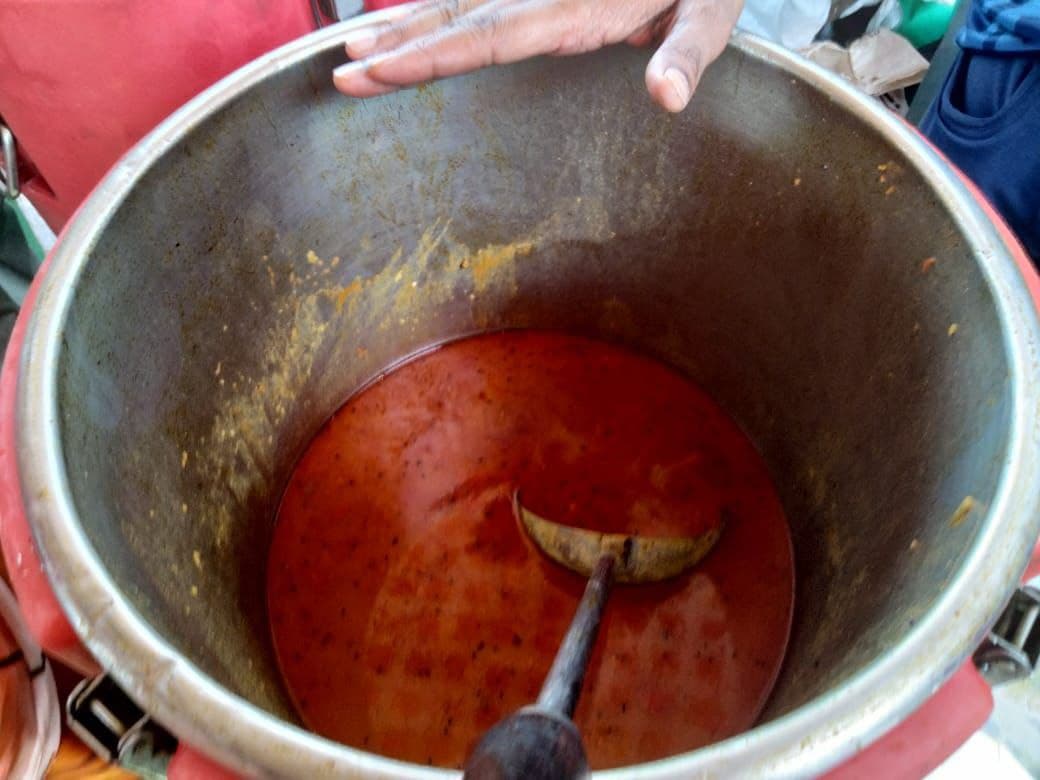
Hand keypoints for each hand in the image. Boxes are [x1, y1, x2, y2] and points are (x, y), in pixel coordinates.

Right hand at [332, 0, 744, 111]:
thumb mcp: (708, 14)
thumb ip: (683, 53)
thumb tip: (665, 98)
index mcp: (576, 8)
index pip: (489, 37)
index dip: (431, 56)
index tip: (377, 69)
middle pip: (456, 22)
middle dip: (396, 48)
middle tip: (339, 70)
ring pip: (455, 6)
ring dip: (403, 28)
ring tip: (350, 45)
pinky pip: (472, 0)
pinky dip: (432, 14)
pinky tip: (401, 25)